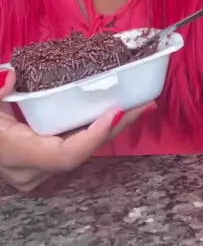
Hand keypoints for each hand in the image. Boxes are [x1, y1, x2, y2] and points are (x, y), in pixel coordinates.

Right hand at [0, 69, 153, 191]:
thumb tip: (9, 74)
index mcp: (19, 154)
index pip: (65, 155)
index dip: (92, 137)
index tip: (114, 111)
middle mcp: (33, 170)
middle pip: (82, 153)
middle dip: (114, 128)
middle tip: (144, 103)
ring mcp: (38, 171)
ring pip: (81, 151)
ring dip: (109, 128)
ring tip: (138, 104)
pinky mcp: (42, 163)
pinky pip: (74, 146)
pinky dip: (94, 129)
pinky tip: (114, 110)